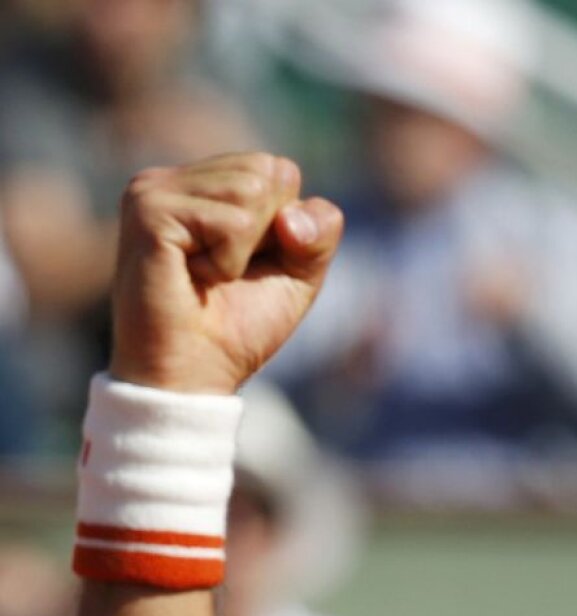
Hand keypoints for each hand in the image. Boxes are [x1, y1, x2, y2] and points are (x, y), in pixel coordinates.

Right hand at [110, 152, 342, 394]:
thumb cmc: (236, 330)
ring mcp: (155, 190)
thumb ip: (319, 231)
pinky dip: (228, 262)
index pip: (277, 169)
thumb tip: (292, 215)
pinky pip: (230, 222)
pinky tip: (195, 278)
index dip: (286, 228)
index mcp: (200, 185)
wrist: (191, 378)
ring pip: (252, 191)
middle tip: (226, 275)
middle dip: (267, 235)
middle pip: (268, 171)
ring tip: (208, 277)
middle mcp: (173, 179)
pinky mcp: (150, 211)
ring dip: (245, 252)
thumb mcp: (296, 276)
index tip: (247, 268)